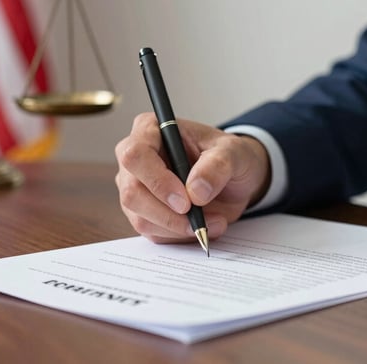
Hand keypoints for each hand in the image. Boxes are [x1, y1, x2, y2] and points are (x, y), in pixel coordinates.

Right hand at [115, 113, 270, 242]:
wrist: (234, 180)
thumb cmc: (228, 156)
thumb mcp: (234, 153)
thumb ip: (217, 166)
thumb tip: (195, 191)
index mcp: (150, 130)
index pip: (135, 155)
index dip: (157, 180)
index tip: (186, 200)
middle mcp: (135, 159)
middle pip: (132, 192)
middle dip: (167, 213)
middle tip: (198, 219)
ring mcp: (136, 188)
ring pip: (140, 218)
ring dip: (178, 228)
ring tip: (214, 221)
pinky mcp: (143, 213)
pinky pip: (153, 233)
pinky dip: (180, 235)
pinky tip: (203, 225)